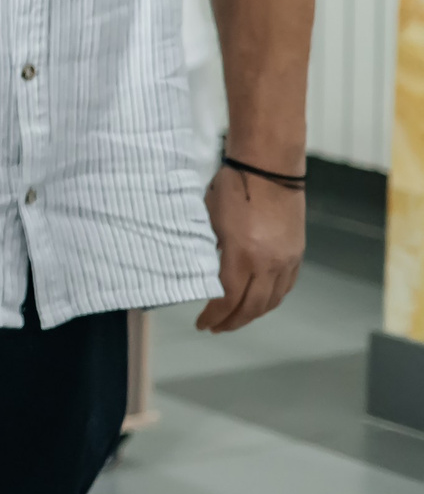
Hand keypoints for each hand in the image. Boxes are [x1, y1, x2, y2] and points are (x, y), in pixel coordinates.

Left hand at [196, 162, 304, 331]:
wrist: (269, 166)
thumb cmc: (233, 186)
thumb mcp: (208, 219)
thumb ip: (206, 250)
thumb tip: (197, 273)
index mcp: (243, 255)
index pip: (228, 300)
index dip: (215, 316)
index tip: (202, 323)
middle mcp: (270, 263)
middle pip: (252, 307)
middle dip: (233, 322)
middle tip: (216, 327)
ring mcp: (287, 259)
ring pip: (272, 300)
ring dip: (253, 314)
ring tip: (235, 319)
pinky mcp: (297, 252)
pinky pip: (286, 286)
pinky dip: (271, 299)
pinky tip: (258, 301)